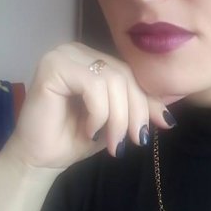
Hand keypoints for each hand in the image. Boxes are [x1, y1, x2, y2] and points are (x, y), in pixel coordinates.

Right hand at [9, 42, 172, 168]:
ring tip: (112, 142)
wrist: (40, 159)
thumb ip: (139, 110)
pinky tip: (89, 130)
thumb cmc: (76, 138)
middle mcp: (78, 50)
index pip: (131, 73)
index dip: (148, 100)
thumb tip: (169, 118)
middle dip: (135, 112)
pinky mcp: (53, 66)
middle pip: (124, 75)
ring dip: (118, 118)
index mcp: (93, 58)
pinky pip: (93, 85)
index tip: (160, 127)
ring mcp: (64, 54)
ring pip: (113, 80)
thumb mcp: (117, 121)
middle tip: (136, 141)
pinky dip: (99, 113)